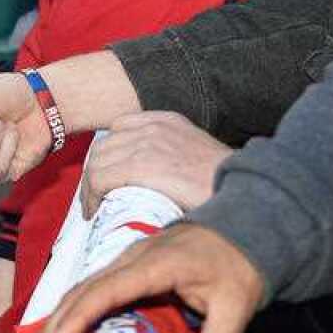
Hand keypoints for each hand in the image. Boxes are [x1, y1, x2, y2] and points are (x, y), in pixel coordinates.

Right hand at [41, 224, 265, 332]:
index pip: (104, 292)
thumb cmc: (237, 267)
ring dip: (60, 314)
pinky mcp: (126, 265)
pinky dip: (74, 307)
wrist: (244, 229)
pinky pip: (92, 285)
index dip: (77, 318)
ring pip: (82, 285)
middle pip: (82, 288)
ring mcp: (125, 258)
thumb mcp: (237, 306)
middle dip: (56, 321)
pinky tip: (64, 329)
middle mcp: (130, 257)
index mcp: (153, 265)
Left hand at [81, 112, 231, 217]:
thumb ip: (167, 152)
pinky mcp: (140, 165)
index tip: (106, 177)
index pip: (118, 129)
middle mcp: (152, 128)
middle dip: (94, 174)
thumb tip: (148, 173)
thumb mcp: (193, 152)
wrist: (242, 190)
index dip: (108, 155)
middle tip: (95, 198)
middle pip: (103, 148)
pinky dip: (92, 196)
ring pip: (97, 164)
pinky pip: (100, 178)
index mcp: (165, 120)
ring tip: (94, 208)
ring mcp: (145, 144)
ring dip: (90, 188)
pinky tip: (96, 211)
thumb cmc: (221, 181)